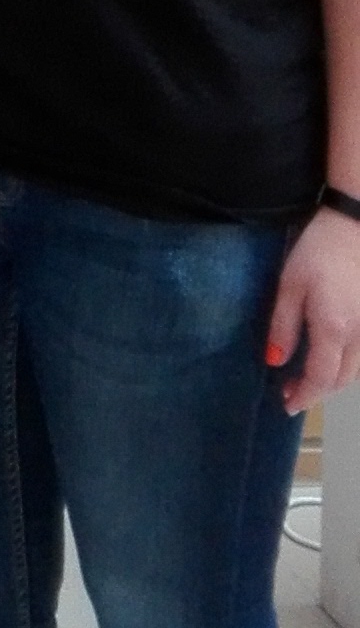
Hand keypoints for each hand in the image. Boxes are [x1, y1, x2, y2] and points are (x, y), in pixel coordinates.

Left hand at [266, 209, 359, 412]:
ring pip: (356, 370)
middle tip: (291, 393)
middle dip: (316, 392)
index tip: (287, 405)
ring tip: (307, 379)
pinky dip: (345, 365)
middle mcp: (359, 335)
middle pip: (341, 379)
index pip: (320, 377)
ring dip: (332, 380)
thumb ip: (283, 326)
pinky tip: (329, 357)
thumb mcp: (290, 285)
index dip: (304, 395)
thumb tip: (275, 361)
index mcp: (334, 328)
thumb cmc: (319, 250)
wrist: (356, 223)